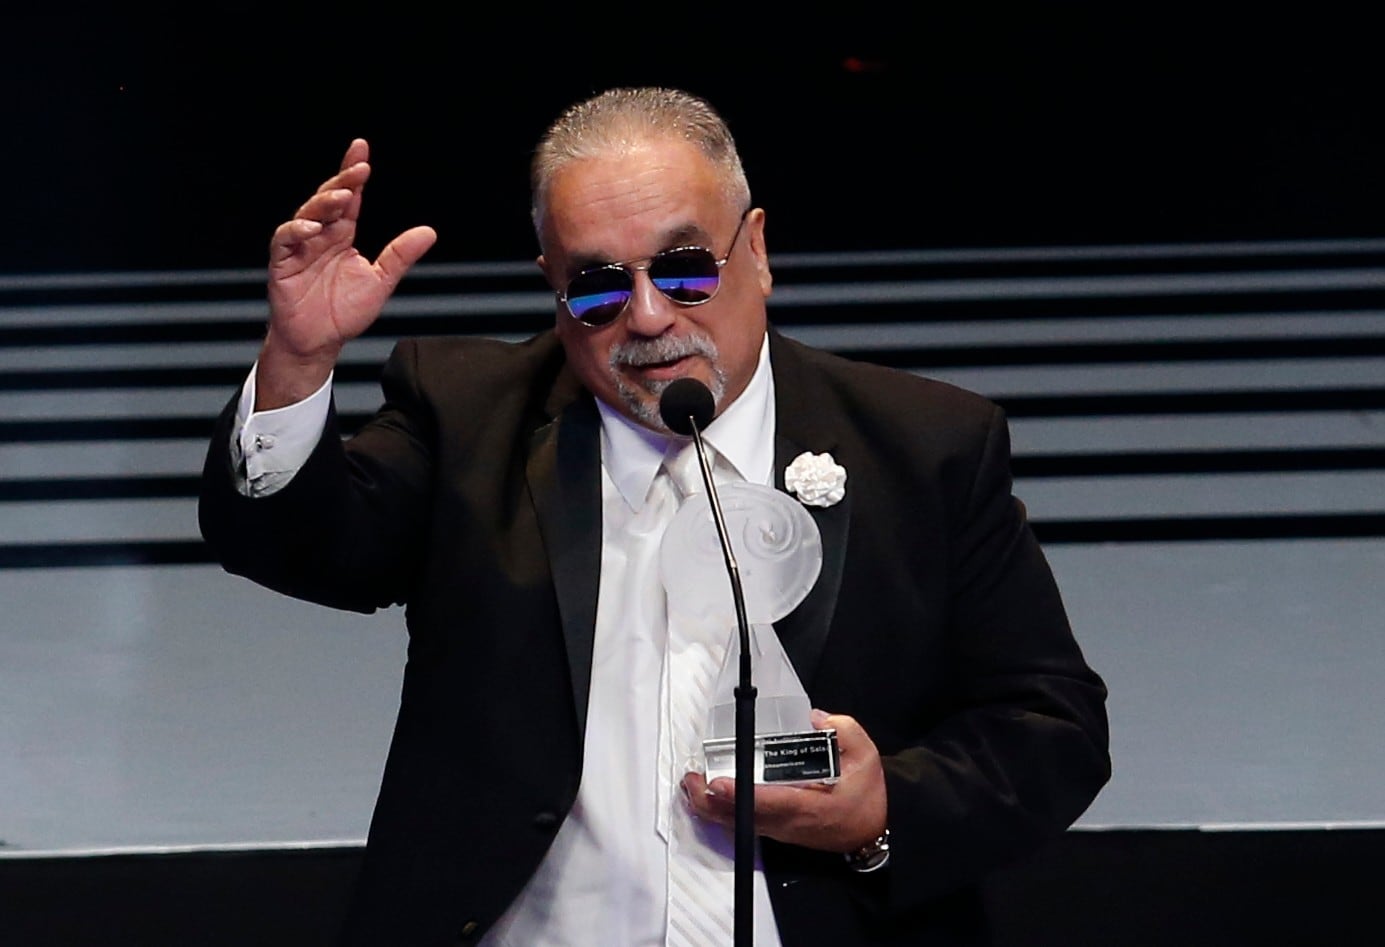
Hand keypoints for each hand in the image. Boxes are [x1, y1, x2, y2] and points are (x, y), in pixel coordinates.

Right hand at [257, 138, 436, 408]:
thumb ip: (400, 256)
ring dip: (324, 204)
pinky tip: (312, 228)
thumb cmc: (344, 313)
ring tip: (343, 198)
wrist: (319, 342)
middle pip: (329, 199)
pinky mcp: (282, 263)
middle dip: (343, 181)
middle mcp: (321, 236)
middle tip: (359, 168)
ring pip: (307, 215)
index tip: (362, 150)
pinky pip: (285, 240)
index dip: (354, 174)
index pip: (350, 198)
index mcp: (342, 235)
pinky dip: (297, 232)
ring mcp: (300, 247)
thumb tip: (429, 231)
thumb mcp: (380, 282)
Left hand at [682, 710, 887, 853]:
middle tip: (691, 780)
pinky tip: (705, 800)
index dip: (741, 794)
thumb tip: (813, 717)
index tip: (717, 782)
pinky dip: (722, 815)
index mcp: (813, 806)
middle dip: (713, 802)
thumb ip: (840, 729)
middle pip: (744, 817)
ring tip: (690, 786)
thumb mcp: (864, 754)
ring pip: (739, 825)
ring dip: (711, 809)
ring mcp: (782, 832)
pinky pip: (744, 826)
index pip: (770, 801)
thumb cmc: (867, 792)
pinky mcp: (778, 833)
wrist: (875, 828)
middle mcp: (791, 823)